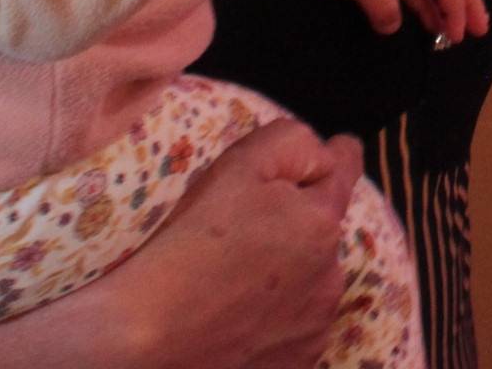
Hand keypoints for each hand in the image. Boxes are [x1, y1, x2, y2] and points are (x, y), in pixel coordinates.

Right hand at [95, 117, 362, 368]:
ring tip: (230, 282)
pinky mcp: (296, 363)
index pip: (346, 170)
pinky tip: (234, 317)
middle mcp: (331, 277)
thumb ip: (295, 145)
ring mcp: (314, 327)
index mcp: (321, 223)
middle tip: (240, 235)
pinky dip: (275, 319)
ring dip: (287, 275)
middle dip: (295, 225)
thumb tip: (326, 154)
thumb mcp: (240, 164)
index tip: (337, 149)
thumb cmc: (188, 242)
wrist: (145, 334)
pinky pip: (294, 325)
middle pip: (320, 231)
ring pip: (310, 281)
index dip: (337, 155)